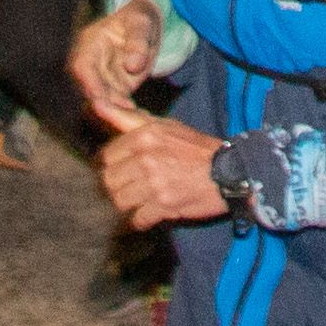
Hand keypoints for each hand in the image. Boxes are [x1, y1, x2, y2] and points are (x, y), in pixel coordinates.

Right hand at [70, 0, 163, 129]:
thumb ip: (137, 41)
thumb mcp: (141, 22)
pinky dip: (127, 114)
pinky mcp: (113, 92)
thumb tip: (132, 66)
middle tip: (122, 115)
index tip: (98, 99)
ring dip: (116, 114)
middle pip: (87, 90)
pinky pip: (117, 106)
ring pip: (102, 102)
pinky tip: (141, 119)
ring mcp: (101, 80)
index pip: (81, 67)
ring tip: (136, 119)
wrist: (145, 27)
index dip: (88, 85)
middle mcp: (90, 66)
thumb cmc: (139, 19)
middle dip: (102, 106)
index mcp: (89, 44)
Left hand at [97, 112, 230, 229]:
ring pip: (119, 202)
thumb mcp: (165, 126)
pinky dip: (140, 221)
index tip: (120, 173)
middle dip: (116, 188)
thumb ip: (127, 118)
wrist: (230, 171)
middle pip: (109, 181)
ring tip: (138, 203)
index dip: (110, 167)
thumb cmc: (195, 148)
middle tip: (129, 190)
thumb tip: (95, 104)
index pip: (106, 157)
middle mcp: (146, 158)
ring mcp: (154, 183)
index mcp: (144, 136)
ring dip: (126, 206)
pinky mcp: (164, 205)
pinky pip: (137, 219)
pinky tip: (148, 215)